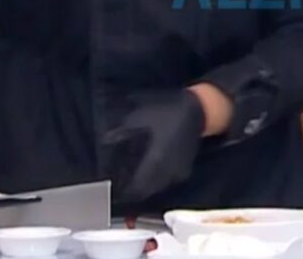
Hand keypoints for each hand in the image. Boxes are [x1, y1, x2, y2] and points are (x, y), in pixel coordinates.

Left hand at [102, 88, 206, 204]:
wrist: (198, 110)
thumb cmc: (168, 113)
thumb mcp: (140, 117)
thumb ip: (122, 132)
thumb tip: (105, 140)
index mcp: (156, 160)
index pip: (137, 188)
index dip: (124, 192)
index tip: (113, 189)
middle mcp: (168, 172)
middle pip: (146, 192)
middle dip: (133, 190)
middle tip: (121, 182)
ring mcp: (178, 173)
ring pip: (156, 188)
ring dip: (145, 186)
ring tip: (133, 175)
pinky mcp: (184, 170)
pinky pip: (166, 181)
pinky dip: (156, 179)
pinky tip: (149, 168)